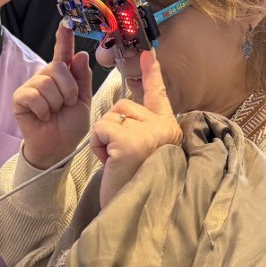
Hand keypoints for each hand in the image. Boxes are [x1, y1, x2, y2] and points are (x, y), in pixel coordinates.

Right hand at [13, 22, 92, 168]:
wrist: (58, 147)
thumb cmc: (69, 125)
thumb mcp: (83, 101)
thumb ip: (83, 79)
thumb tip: (81, 55)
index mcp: (63, 76)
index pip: (63, 53)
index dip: (64, 38)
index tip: (66, 23)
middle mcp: (46, 77)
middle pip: (58, 68)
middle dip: (68, 90)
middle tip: (66, 105)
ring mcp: (31, 86)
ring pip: (47, 83)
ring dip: (56, 102)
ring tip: (54, 112)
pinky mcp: (20, 98)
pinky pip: (34, 95)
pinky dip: (43, 109)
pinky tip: (43, 116)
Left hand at [89, 49, 182, 208]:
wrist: (134, 213)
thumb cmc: (134, 185)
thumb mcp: (139, 152)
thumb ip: (136, 129)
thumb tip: (121, 107)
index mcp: (168, 129)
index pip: (159, 94)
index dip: (153, 73)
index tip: (148, 53)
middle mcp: (165, 127)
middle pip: (123, 106)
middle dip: (111, 129)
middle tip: (119, 157)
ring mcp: (150, 133)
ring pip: (110, 116)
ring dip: (103, 139)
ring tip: (116, 162)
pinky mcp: (132, 142)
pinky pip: (101, 128)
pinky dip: (97, 146)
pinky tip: (110, 162)